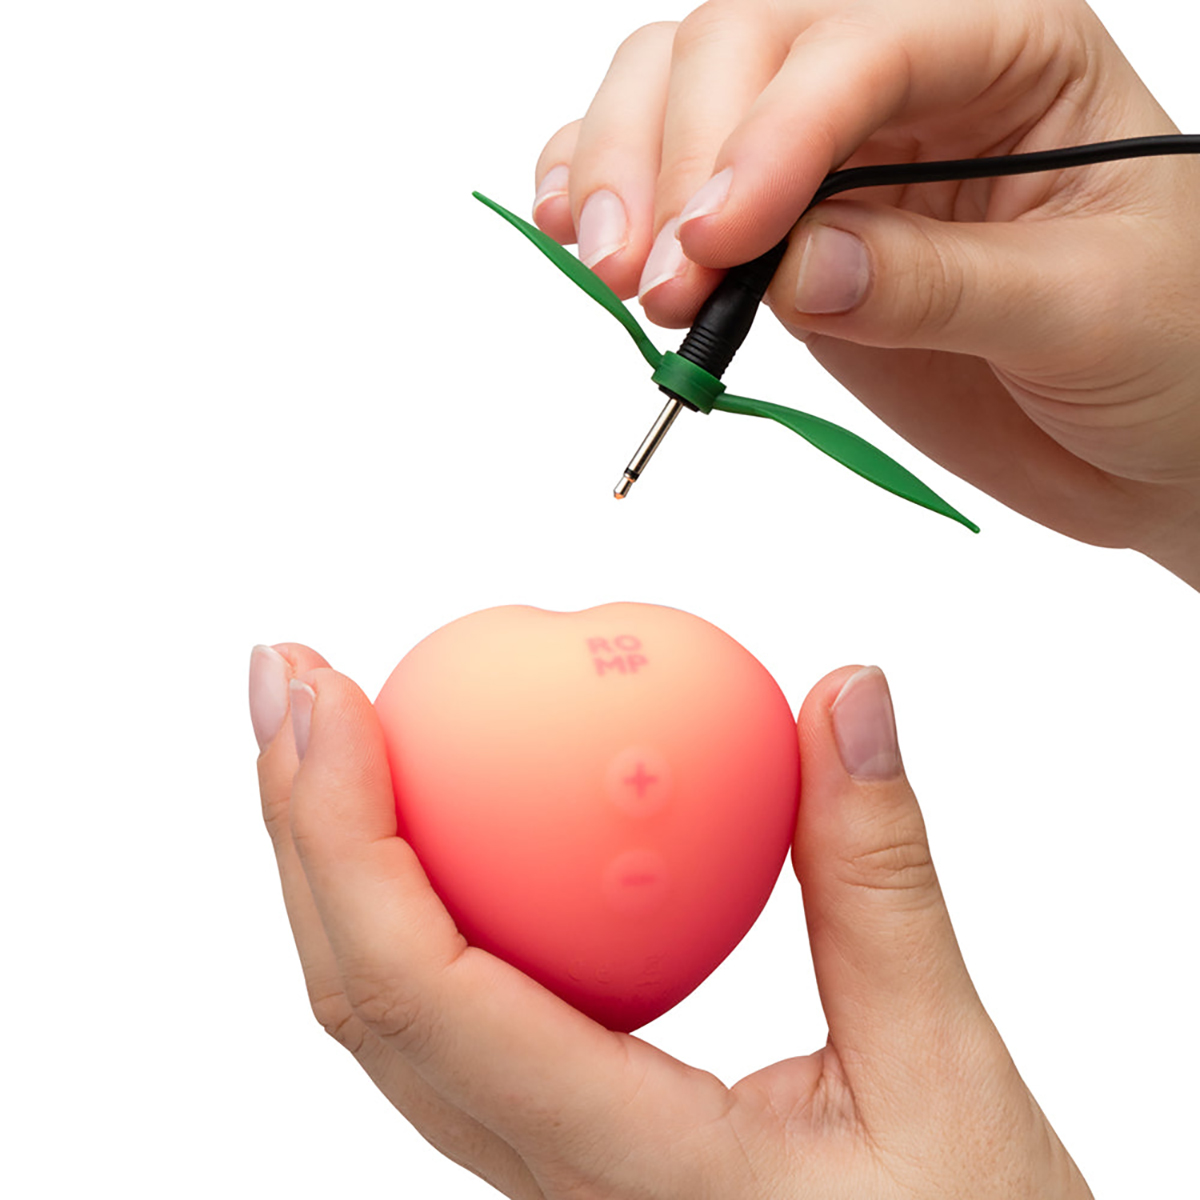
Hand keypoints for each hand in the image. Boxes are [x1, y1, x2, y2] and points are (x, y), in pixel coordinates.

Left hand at [253, 641, 1091, 1197]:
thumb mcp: (949, 1079)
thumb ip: (884, 881)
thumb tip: (843, 699)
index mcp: (619, 1174)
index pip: (421, 991)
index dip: (344, 830)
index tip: (322, 692)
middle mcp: (548, 1180)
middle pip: (363, 996)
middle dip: (299, 823)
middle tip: (289, 675)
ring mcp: (547, 1168)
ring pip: (391, 1014)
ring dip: (339, 862)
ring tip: (332, 734)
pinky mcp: (570, 1143)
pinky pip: (456, 1014)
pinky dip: (417, 899)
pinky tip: (446, 823)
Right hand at [532, 0, 1199, 585]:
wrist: (1151, 434)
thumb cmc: (1170, 349)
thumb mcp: (1086, 311)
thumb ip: (942, 283)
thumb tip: (796, 270)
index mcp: (1011, 49)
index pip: (863, 44)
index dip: (773, 133)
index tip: (719, 242)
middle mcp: (907, 77)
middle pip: (745, 41)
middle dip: (678, 154)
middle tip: (659, 282)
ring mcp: (831, 154)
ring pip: (683, 88)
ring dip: (624, 170)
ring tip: (620, 276)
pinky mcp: (783, 228)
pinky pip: (673, 177)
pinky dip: (609, 192)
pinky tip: (576, 234)